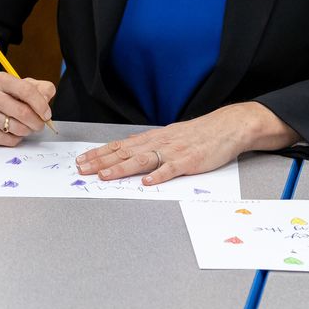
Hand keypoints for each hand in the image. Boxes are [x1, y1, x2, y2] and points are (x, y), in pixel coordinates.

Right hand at [0, 69, 55, 146]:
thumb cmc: (3, 94)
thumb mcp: (22, 84)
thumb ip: (41, 88)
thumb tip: (47, 98)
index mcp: (0, 80)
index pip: (26, 90)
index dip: (41, 104)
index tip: (46, 114)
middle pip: (22, 112)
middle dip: (37, 121)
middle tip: (39, 124)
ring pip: (16, 128)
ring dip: (27, 130)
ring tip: (26, 127)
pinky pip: (8, 140)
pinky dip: (16, 138)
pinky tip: (14, 132)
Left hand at [75, 103, 297, 185]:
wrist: (227, 127)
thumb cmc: (198, 135)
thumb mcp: (170, 136)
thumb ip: (151, 146)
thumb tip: (129, 153)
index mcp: (153, 138)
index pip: (120, 146)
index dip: (100, 153)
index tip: (82, 159)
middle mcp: (159, 142)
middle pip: (125, 152)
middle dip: (101, 161)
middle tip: (81, 168)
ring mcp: (174, 151)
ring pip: (142, 160)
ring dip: (121, 168)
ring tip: (104, 175)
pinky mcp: (190, 161)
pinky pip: (172, 169)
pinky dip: (159, 175)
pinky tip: (147, 182)